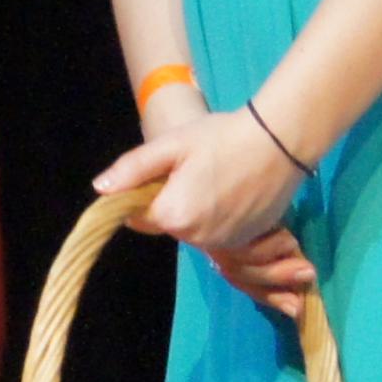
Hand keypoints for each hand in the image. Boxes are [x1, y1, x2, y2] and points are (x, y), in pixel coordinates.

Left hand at [96, 110, 311, 260]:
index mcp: (173, 217)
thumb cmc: (222, 137)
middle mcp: (197, 239)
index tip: (164, 172)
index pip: (139, 218)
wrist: (281, 140)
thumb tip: (100, 188)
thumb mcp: (171, 145)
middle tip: (196, 168)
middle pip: (170, 224)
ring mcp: (225, 243)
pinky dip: (221, 217)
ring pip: (195, 230)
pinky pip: (221, 234)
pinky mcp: (247, 241)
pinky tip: (235, 190)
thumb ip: (133, 169)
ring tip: (219, 176)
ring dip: (198, 211)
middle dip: (174, 202)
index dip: (146, 194)